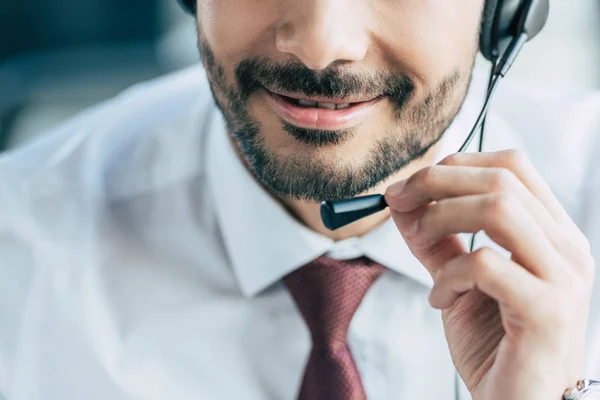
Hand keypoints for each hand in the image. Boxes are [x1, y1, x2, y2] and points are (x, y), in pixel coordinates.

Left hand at [384, 150, 594, 399]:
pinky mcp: (547, 310)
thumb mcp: (456, 279)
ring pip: (498, 209)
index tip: (409, 184)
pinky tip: (440, 299)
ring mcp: (563, 278)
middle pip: (501, 178)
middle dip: (436, 181)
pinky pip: (485, 265)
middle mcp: (566, 248)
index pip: (511, 166)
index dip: (455, 163)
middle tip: (396, 200)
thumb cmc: (493, 343)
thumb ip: (434, 239)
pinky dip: (448, 276)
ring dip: (441, 218)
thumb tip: (400, 198)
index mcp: (550, 233)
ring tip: (420, 245)